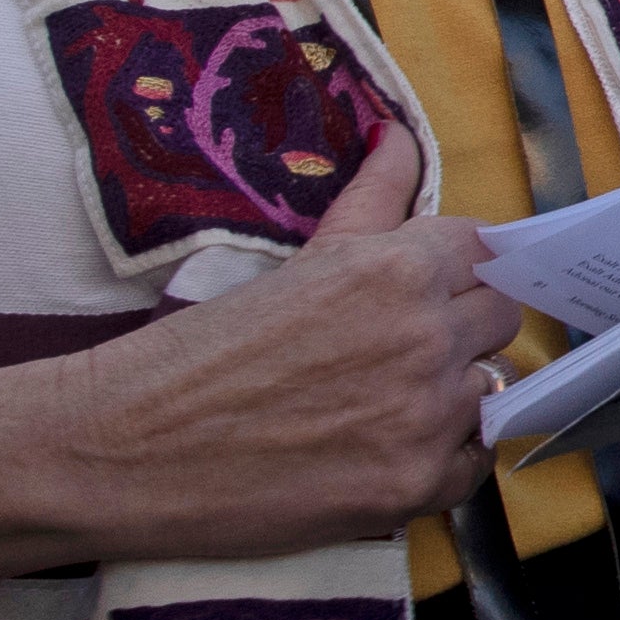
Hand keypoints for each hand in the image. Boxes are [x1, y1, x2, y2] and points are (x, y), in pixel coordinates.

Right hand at [0, 130, 516, 590]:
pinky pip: (473, 462)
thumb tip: (396, 132)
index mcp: (396, 270)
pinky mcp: (412, 487)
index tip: (432, 286)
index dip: (458, 268)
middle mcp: (425, 338)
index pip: (484, 251)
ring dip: (448, 394)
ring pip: (486, 389)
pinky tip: (385, 448)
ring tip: (374, 403)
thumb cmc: (194, 351)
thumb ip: (370, 200)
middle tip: (398, 347)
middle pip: (500, 317)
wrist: (118, 449)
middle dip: (462, 325)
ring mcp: (425, 417)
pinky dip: (443, 456)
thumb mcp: (293, 260)